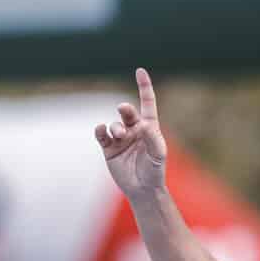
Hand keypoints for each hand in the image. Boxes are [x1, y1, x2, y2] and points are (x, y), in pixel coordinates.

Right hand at [94, 68, 167, 197]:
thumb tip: (144, 125)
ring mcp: (121, 138)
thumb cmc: (155, 171)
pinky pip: (102, 135)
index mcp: (149, 127)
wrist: (142, 189)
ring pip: (114, 124)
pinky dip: (100, 130)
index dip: (144, 87)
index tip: (139, 71)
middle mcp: (134, 130)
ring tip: (119, 135)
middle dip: (125, 109)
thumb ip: (153, 139)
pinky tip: (101, 129)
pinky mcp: (109, 148)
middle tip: (124, 109)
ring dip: (115, 127)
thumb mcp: (158, 155)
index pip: (147, 103)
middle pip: (128, 113)